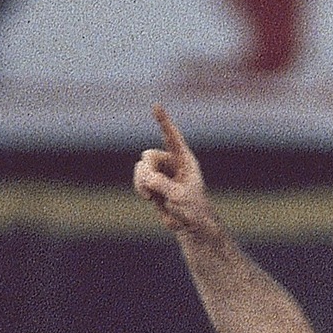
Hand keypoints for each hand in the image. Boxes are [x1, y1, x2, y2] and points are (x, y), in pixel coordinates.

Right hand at [133, 105, 210, 233]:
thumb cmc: (194, 210)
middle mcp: (172, 163)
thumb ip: (164, 186)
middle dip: (147, 172)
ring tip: (151, 197)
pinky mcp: (153, 184)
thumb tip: (147, 179)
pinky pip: (139, 179)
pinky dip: (140, 187)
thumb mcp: (180, 197)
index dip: (163, 122)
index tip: (156, 106)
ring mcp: (161, 173)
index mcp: (185, 160)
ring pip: (141, 167)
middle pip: (148, 156)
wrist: (191, 226)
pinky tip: (148, 198)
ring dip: (141, 181)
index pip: (172, 137)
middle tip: (152, 188)